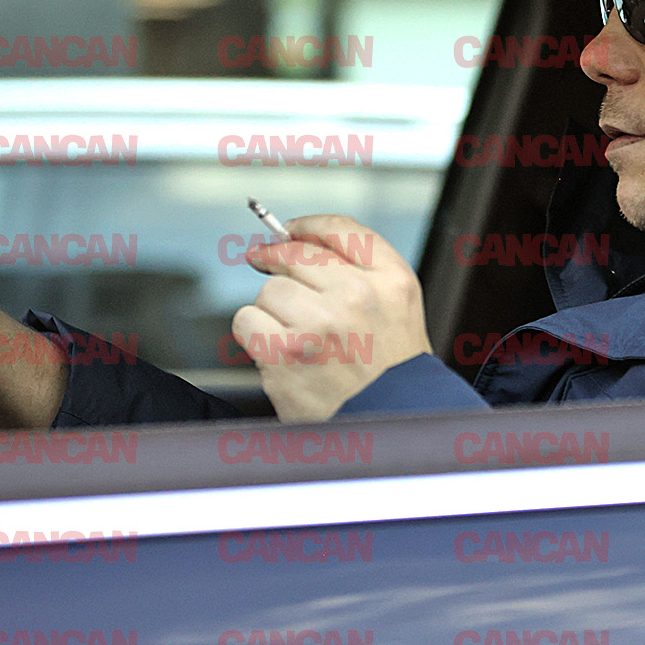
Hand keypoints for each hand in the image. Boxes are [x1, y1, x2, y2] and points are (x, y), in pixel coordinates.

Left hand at [233, 214, 432, 422]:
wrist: (388, 418)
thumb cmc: (390, 364)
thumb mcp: (398, 302)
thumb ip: (360, 264)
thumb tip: (298, 234)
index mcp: (389, 280)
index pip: (340, 230)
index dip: (305, 226)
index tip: (287, 231)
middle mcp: (356, 297)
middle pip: (295, 256)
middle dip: (278, 265)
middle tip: (266, 265)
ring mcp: (318, 325)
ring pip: (268, 290)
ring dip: (271, 308)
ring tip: (294, 331)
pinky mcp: (284, 354)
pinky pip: (246, 320)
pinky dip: (254, 333)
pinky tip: (278, 348)